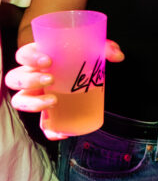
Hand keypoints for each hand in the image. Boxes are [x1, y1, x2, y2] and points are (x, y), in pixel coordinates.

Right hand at [5, 39, 124, 139]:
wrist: (84, 78)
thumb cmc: (82, 59)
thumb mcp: (93, 50)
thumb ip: (105, 48)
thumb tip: (118, 56)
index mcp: (39, 57)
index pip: (23, 54)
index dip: (30, 57)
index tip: (48, 60)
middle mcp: (32, 76)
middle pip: (15, 79)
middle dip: (29, 80)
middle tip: (51, 79)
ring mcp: (36, 96)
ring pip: (20, 101)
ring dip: (32, 103)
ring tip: (53, 100)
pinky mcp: (46, 114)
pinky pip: (42, 126)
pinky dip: (50, 130)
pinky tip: (62, 131)